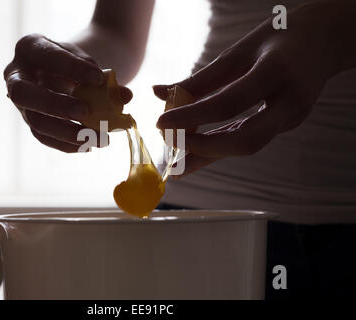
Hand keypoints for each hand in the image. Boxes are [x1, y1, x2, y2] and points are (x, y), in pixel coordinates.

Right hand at [4, 34, 132, 152]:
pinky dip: (68, 144)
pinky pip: (45, 138)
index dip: (71, 67)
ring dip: (68, 133)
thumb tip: (125, 96)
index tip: (98, 78)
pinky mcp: (32, 122)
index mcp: (30, 48)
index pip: (47, 56)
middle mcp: (16, 76)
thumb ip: (106, 78)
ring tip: (99, 138)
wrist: (72, 73)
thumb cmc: (79, 65)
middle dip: (55, 105)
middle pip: (24, 94)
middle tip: (85, 112)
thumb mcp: (90, 63)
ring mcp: (22, 103)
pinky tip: (89, 145)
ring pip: (36, 122)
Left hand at [154, 1, 348, 176]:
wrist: (326, 41)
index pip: (229, 103)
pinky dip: (221, 148)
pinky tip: (196, 153)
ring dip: (209, 155)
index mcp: (277, 72)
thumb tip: (159, 93)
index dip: (192, 117)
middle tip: (170, 145)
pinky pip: (250, 141)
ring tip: (176, 161)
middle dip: (203, 148)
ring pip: (248, 146)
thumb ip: (201, 78)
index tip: (161, 123)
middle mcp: (290, 101)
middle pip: (246, 140)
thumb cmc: (280, 38)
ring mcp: (293, 117)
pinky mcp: (287, 125)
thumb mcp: (240, 50)